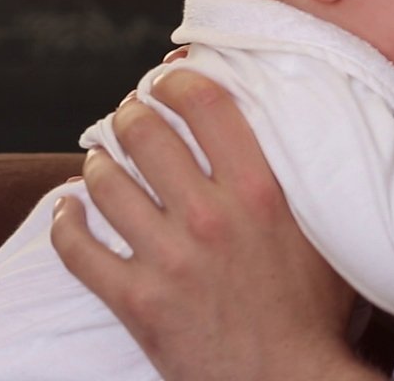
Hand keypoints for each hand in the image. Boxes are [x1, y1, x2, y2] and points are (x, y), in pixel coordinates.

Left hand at [50, 69, 380, 380]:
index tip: (168, 80)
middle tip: (131, 117)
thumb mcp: (327, 234)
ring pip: (105, 184)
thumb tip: (296, 137)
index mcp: (261, 190)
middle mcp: (210, 216)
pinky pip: (78, 250)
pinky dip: (65, 222)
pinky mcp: (137, 302)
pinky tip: (68, 210)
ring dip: (98, 164)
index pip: (205, 103)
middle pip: (144, 134)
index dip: (177, 80)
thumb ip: (306, 184)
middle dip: (130, 115)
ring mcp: (168, 259)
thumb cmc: (318, 314)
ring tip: (102, 161)